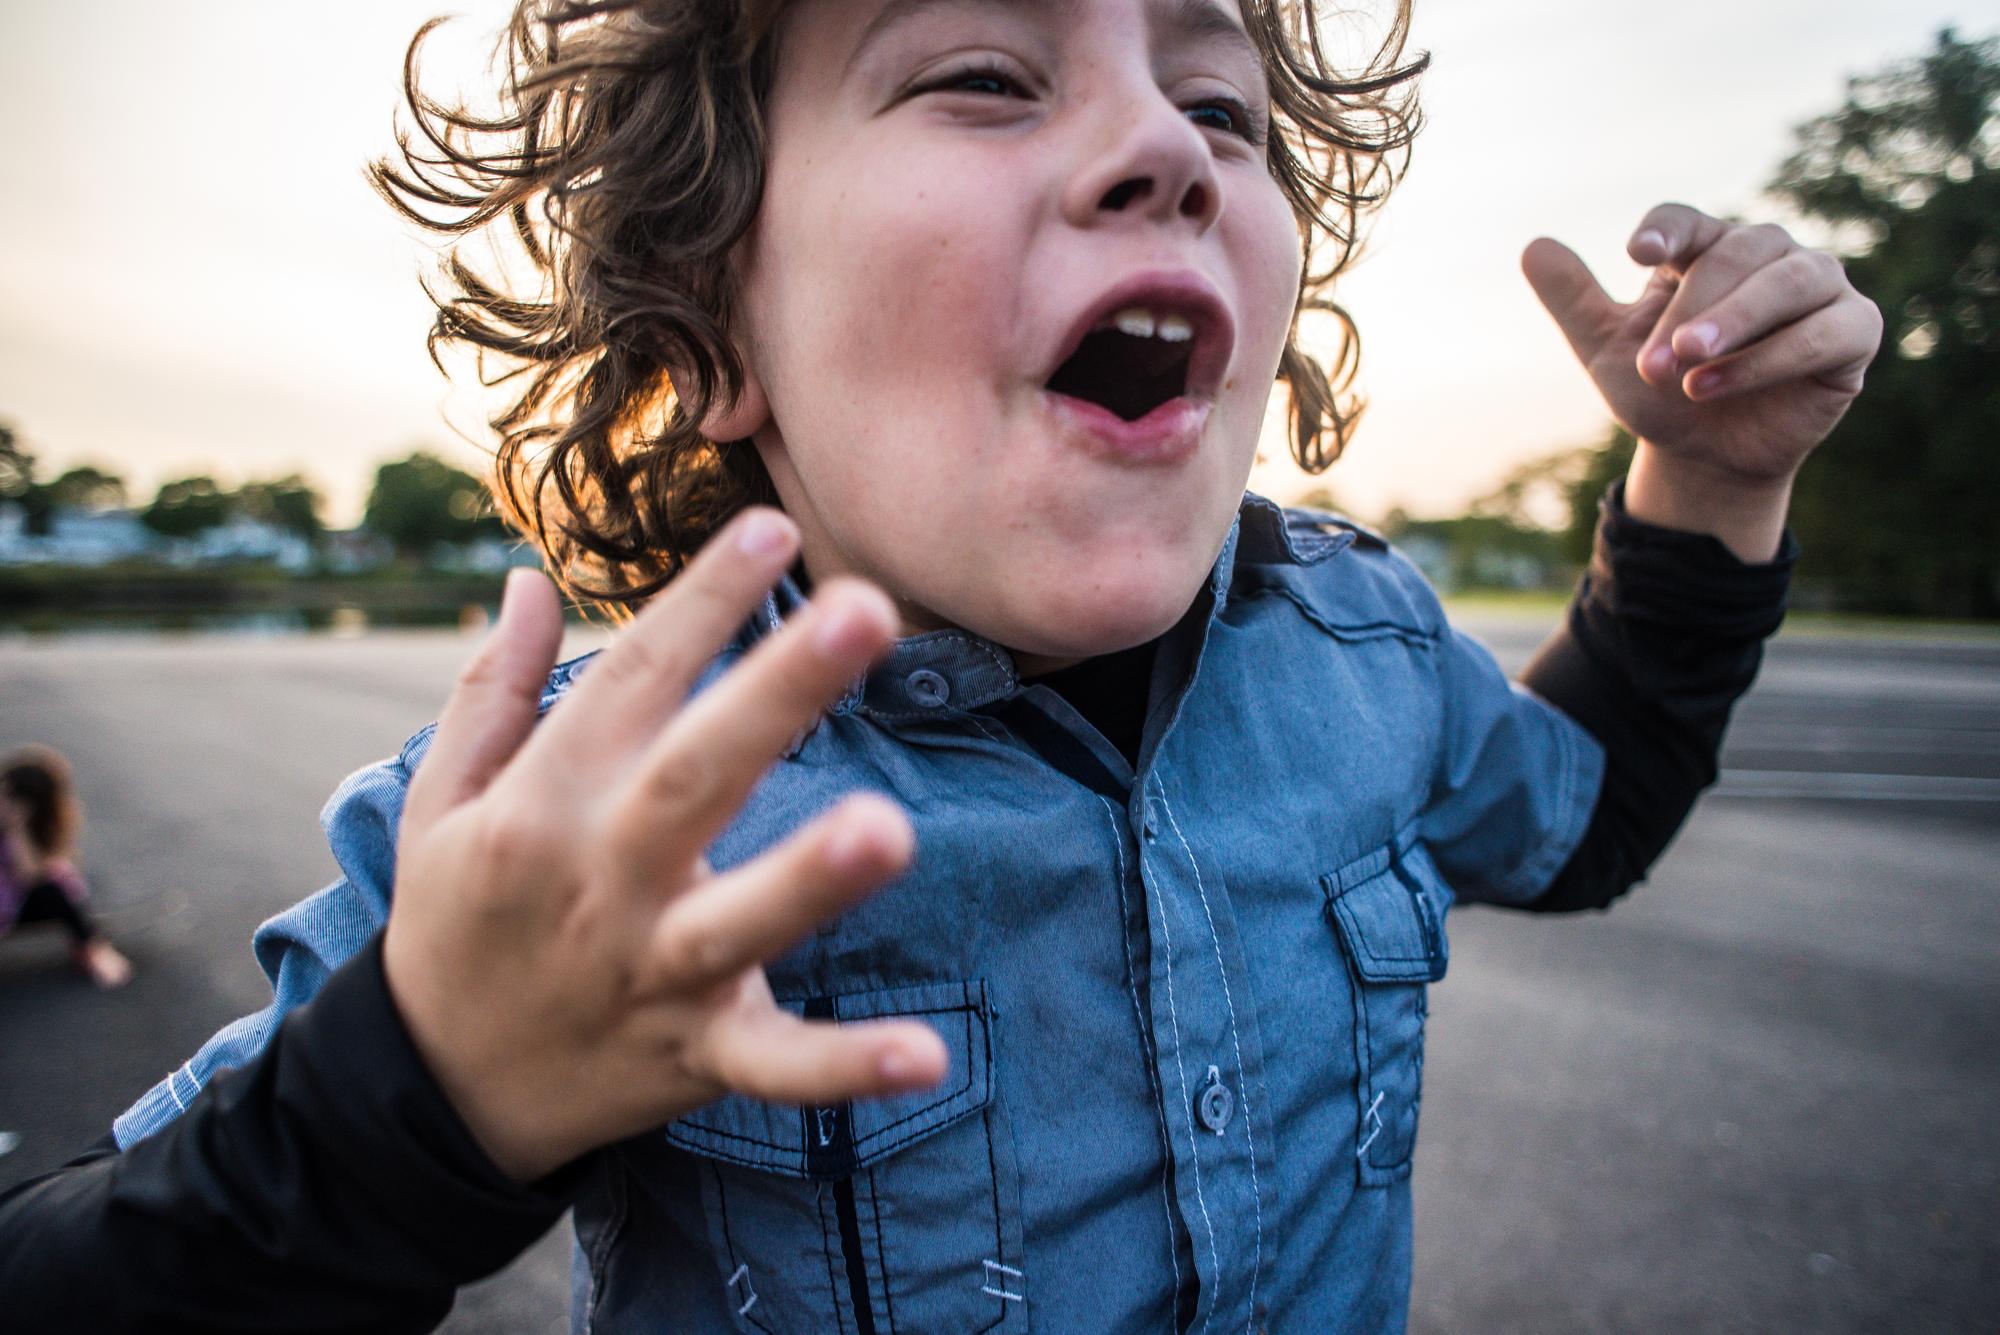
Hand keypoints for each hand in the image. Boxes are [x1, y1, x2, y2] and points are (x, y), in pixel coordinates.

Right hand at [384, 508, 947, 1182]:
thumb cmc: (456, 921)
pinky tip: (926, 1057)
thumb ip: (491, 691)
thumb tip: (525, 577)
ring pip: (736, 917)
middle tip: (866, 610)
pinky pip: (773, 1062)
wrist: (433, 1092)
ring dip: (810, 876)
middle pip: (697, 772)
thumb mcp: (438, 802)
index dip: (704, 601)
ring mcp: (648, 968)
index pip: (634, 680)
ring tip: (891, 827)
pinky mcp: (691, 1054)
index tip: (773, 525)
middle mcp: (599, 876)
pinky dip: (842, 1065)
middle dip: (779, 692)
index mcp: (543, 802)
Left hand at [1522, 202, 1883, 484]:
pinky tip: (1718, 386)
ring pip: (1791, 281)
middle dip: (1693, 310)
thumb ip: (1573, 300)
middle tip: (1656, 363)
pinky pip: (1828, 329)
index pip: (1688, 222)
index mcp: (1706, 250)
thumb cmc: (1660, 391)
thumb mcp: (1606, 351)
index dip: (1667, 230)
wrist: (1702, 457)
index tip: (1635, 253)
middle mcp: (1769, 256)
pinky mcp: (1853, 331)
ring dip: (1736, 322)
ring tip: (1687, 369)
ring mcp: (1819, 288)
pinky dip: (1773, 357)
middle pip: (1737, 254)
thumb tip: (1532, 246)